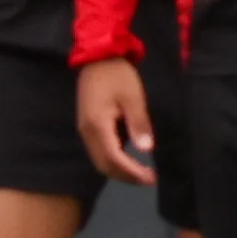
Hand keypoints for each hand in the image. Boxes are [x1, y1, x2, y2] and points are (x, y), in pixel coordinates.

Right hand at [75, 57, 156, 185]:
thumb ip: (139, 123)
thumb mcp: (133, 97)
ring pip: (100, 160)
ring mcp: (85, 130)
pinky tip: (131, 157)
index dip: (132, 172)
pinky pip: (100, 150)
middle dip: (126, 176)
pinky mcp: (88, 126)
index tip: (151, 179)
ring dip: (120, 169)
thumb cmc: (117, 75)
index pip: (113, 159)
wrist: (98, 58)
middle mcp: (87, 132)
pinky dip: (115, 158)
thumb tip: (145, 149)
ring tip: (142, 172)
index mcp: (97, 125)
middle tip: (149, 179)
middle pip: (104, 165)